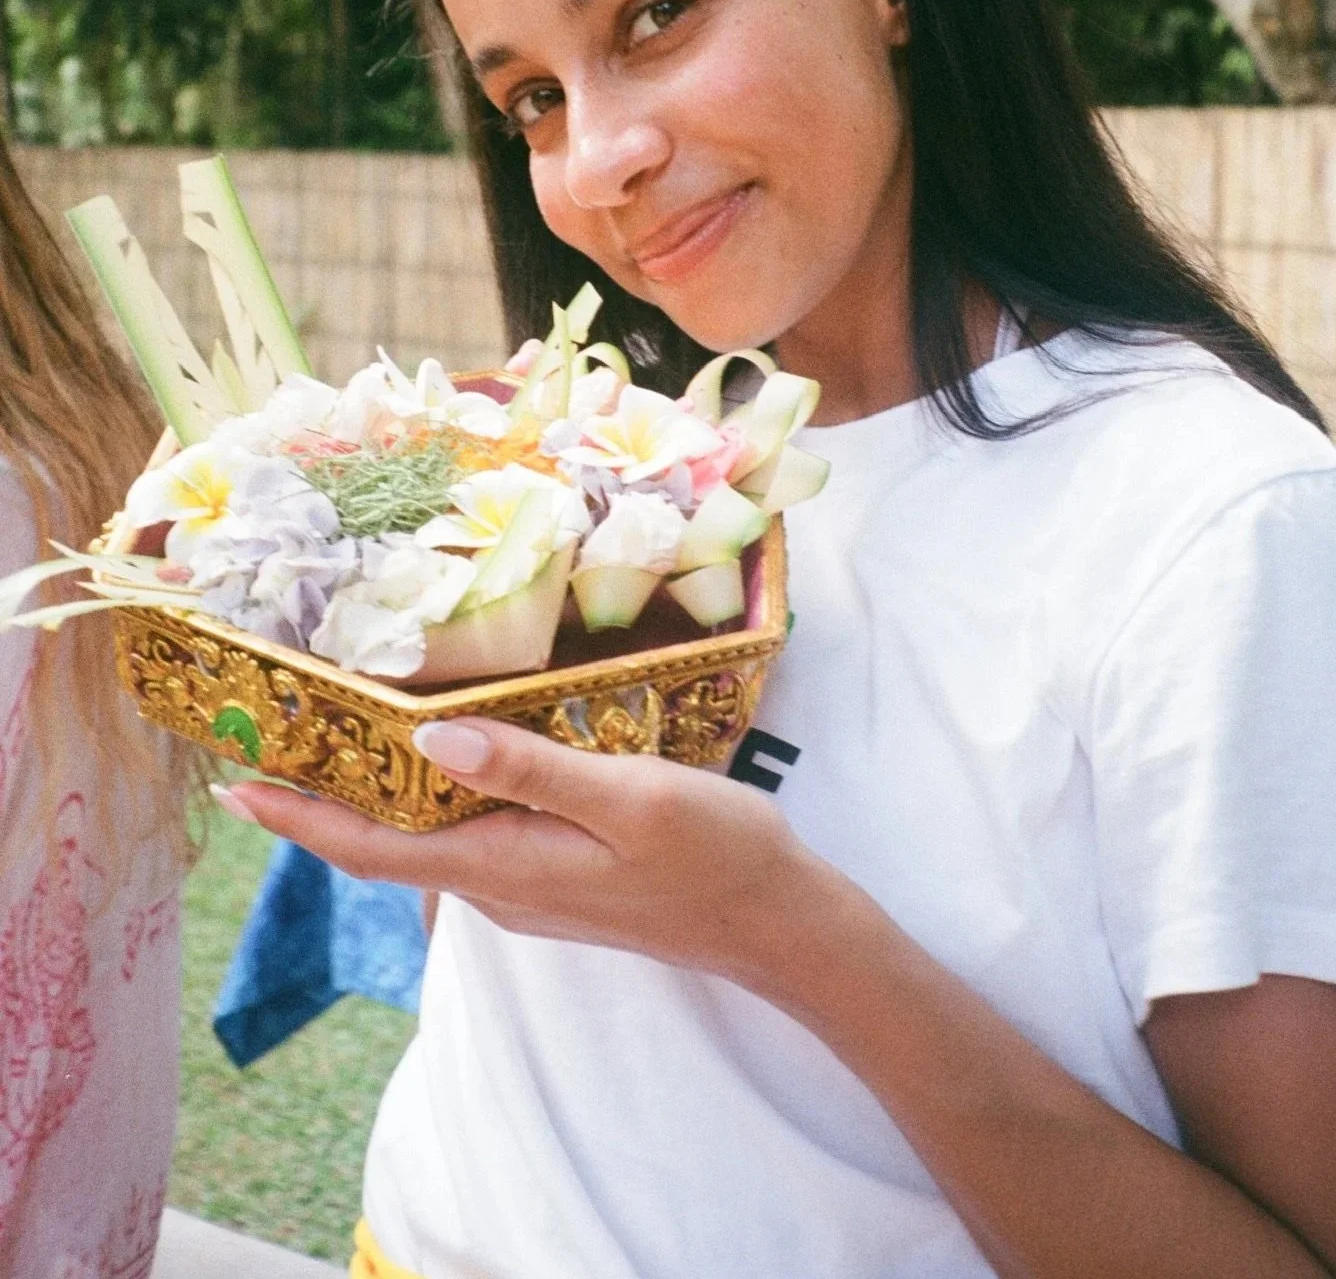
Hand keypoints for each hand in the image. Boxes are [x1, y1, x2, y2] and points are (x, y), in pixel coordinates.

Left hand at [216, 721, 832, 986]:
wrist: (777, 921)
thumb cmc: (712, 853)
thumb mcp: (628, 798)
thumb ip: (531, 771)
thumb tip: (433, 743)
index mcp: (506, 866)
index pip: (375, 848)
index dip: (301, 818)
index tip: (237, 787)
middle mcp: (501, 886)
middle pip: (387, 845)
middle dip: (323, 798)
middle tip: (274, 736)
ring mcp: (529, 887)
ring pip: (427, 841)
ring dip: (375, 797)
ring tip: (336, 736)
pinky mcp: (556, 877)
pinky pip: (469, 837)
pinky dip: (433, 799)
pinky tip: (441, 758)